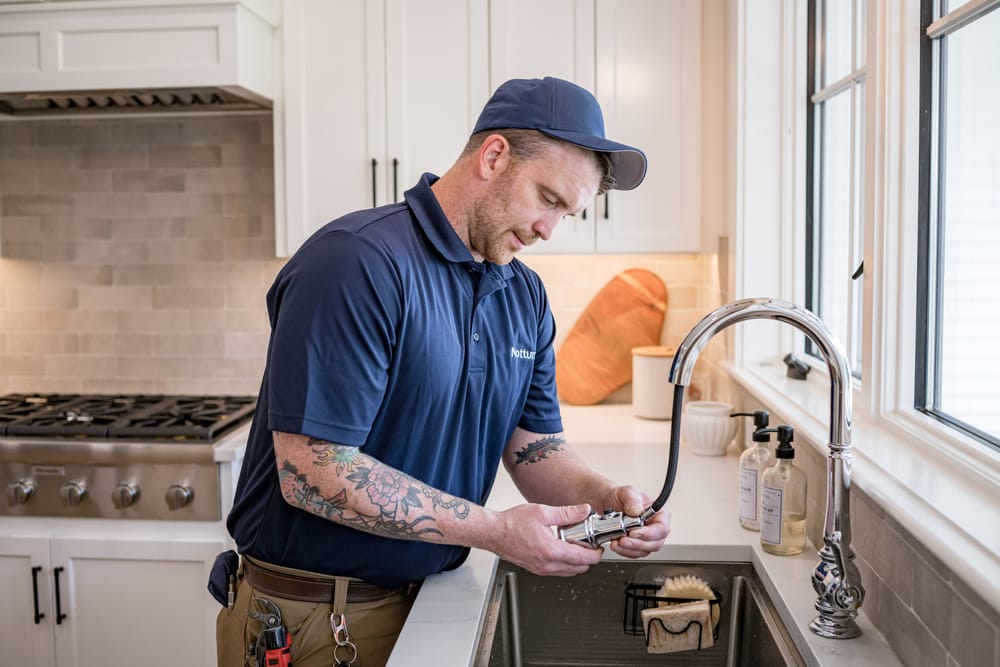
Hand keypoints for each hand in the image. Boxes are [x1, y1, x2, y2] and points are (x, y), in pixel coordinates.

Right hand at [490, 503, 604, 576]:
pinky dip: (564, 563)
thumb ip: (567, 513)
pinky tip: (560, 547)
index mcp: (552, 551)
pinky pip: (558, 571)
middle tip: (588, 543)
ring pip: (569, 572)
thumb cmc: (512, 523)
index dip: (596, 554)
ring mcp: (541, 569)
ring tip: (574, 544)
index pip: (584, 559)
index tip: (599, 546)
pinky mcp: (536, 569)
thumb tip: (584, 510)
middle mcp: (547, 564)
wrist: (494, 533)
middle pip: (579, 569)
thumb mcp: (543, 512)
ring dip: (576, 561)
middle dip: (588, 558)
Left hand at [601, 485, 670, 558]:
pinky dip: (624, 551)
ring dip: (629, 550)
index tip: (634, 532)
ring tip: (617, 543)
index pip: (662, 528)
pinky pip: (634, 553)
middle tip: (624, 540)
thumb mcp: (627, 492)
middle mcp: (655, 527)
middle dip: (637, 544)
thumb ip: (632, 500)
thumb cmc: (622, 496)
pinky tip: (616, 545)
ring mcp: (647, 538)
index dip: (650, 534)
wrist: (609, 502)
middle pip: (655, 543)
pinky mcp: (637, 544)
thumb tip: (636, 511)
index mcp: (660, 514)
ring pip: (644, 551)